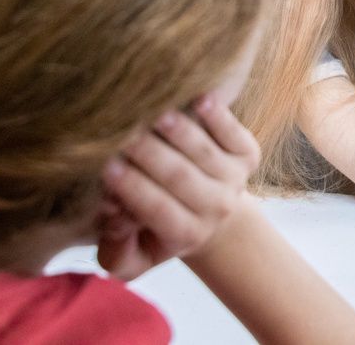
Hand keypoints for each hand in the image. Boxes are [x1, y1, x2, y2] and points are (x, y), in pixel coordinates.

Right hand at [97, 95, 260, 279]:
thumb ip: (115, 249)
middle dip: (150, 155)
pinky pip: (233, 133)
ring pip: (204, 152)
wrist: (210, 214)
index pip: (156, 209)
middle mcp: (216, 208)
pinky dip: (219, 116)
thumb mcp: (132, 256)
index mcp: (186, 234)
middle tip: (123, 134)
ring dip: (182, 132)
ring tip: (157, 115)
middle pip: (180, 177)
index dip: (132, 188)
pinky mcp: (248, 153)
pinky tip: (201, 97)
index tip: (106, 167)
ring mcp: (235, 179)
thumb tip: (111, 214)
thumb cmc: (156, 232)